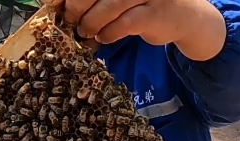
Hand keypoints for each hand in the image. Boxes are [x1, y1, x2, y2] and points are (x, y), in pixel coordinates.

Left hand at [64, 0, 223, 57]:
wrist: (186, 15)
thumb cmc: (144, 3)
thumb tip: (64, 6)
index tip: (54, 1)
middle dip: (78, 4)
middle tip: (71, 18)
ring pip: (111, 4)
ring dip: (92, 21)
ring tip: (85, 30)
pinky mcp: (156, 13)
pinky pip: (125, 23)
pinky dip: (110, 32)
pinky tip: (104, 37)